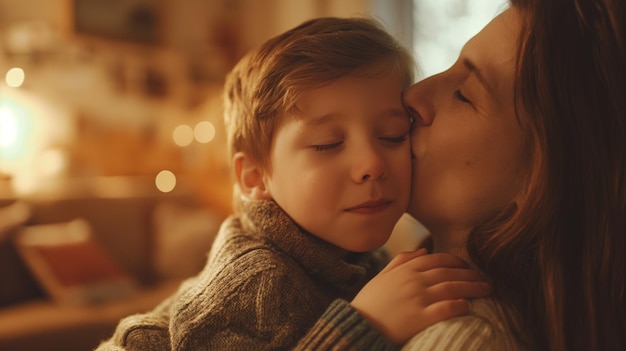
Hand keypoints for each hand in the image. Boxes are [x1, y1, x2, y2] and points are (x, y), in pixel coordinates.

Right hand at [350, 249, 490, 344]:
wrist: (358, 326)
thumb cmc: (370, 303)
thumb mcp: (382, 276)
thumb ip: (402, 260)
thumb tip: (424, 249)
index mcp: (405, 269)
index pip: (439, 258)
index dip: (458, 261)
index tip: (469, 267)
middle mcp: (414, 280)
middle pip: (450, 272)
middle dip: (471, 274)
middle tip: (486, 279)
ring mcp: (418, 298)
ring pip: (453, 287)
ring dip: (473, 287)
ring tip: (486, 290)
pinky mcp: (420, 317)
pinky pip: (446, 308)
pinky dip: (460, 305)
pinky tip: (468, 306)